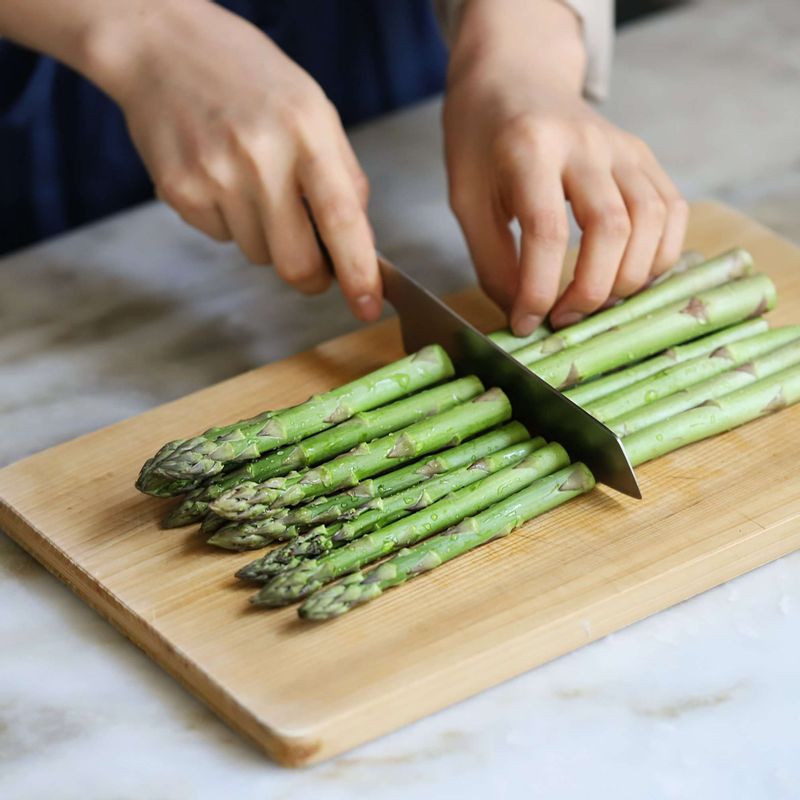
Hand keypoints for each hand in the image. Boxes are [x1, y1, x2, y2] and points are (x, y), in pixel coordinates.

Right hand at [86, 1, 380, 320]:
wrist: (161, 46)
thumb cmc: (250, 79)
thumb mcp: (314, 109)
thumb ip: (342, 176)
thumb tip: (358, 243)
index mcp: (306, 130)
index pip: (341, 218)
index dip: (358, 271)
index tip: (367, 305)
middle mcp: (259, 156)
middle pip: (295, 263)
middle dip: (311, 277)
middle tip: (314, 266)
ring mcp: (214, 175)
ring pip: (258, 254)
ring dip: (267, 238)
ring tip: (252, 183)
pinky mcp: (179, 191)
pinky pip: (221, 237)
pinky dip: (229, 220)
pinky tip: (220, 177)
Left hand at [442, 0, 687, 333]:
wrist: (515, 81)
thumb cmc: (482, 144)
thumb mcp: (466, 200)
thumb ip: (492, 259)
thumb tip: (523, 315)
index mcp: (530, 148)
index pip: (547, 231)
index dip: (538, 290)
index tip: (526, 323)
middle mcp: (586, 142)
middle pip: (611, 228)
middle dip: (590, 290)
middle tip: (563, 319)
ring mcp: (623, 146)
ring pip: (652, 221)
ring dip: (629, 278)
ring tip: (593, 303)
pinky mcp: (644, 156)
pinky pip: (672, 210)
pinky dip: (660, 254)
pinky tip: (629, 276)